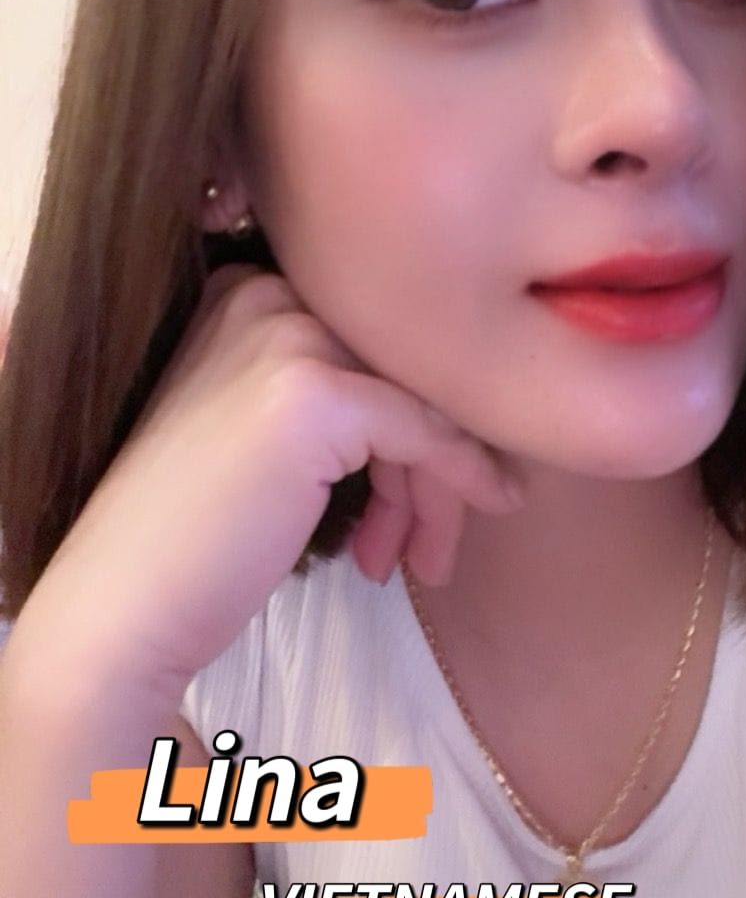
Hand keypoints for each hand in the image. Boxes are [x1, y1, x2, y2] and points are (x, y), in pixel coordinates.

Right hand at [31, 263, 523, 689]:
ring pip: (420, 397)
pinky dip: (461, 476)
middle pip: (401, 364)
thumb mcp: (267, 433)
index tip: (418, 496)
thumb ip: (341, 394)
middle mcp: (263, 294)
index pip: (373, 337)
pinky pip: (426, 429)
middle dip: (430, 456)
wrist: (123, 606)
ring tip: (427, 558)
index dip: (410, 416)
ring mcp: (285, 338)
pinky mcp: (313, 395)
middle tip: (432, 540)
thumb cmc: (194, 539)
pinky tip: (469, 523)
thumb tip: (454, 400)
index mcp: (246, 290)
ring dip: (438, 485)